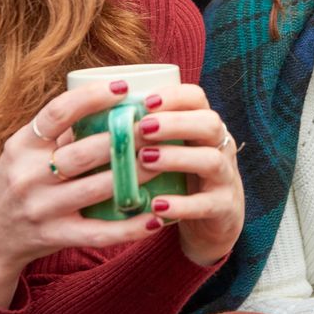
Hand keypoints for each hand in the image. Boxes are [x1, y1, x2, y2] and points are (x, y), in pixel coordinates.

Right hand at [0, 81, 161, 307]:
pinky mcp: (54, 237)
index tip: (122, 87)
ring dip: (134, 175)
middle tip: (157, 125)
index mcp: (21, 146)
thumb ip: (60, 132)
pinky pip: (98, 233)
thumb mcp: (24, 152)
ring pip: (96, 188)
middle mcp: (28, 175)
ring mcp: (41, 208)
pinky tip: (156, 218)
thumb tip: (109, 99)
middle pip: (83, 152)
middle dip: (124, 138)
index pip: (57, 114)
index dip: (91, 98)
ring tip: (165, 161)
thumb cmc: (17, 183)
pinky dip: (129, 227)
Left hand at [123, 83, 244, 266]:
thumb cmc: (181, 176)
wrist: (216, 218)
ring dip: (176, 158)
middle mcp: (220, 146)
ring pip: (210, 160)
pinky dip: (181, 205)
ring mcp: (225, 177)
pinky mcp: (223, 208)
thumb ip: (145, 133)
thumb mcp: (171, 149)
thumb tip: (89, 117)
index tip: (145, 101)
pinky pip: (205, 205)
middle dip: (175, 123)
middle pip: (209, 123)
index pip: (196, 97)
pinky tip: (156, 206)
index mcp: (203, 126)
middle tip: (143, 128)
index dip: (173, 96)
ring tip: (145, 160)